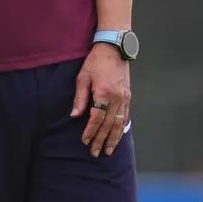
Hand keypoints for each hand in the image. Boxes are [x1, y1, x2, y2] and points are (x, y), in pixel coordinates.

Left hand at [70, 42, 131, 157]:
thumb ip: (80, 98)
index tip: (85, 141)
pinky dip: (122, 127)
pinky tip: (119, 135)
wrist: (114, 49)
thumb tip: (74, 115)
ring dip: (114, 138)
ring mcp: (124, 98)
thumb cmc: (96, 62)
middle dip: (101, 140)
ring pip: (119, 123)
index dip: (90, 131)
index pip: (96, 118)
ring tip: (109, 150)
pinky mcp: (128, 96)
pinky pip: (126, 115)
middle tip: (96, 153)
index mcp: (103, 93)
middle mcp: (116, 98)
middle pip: (108, 125)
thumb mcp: (83, 77)